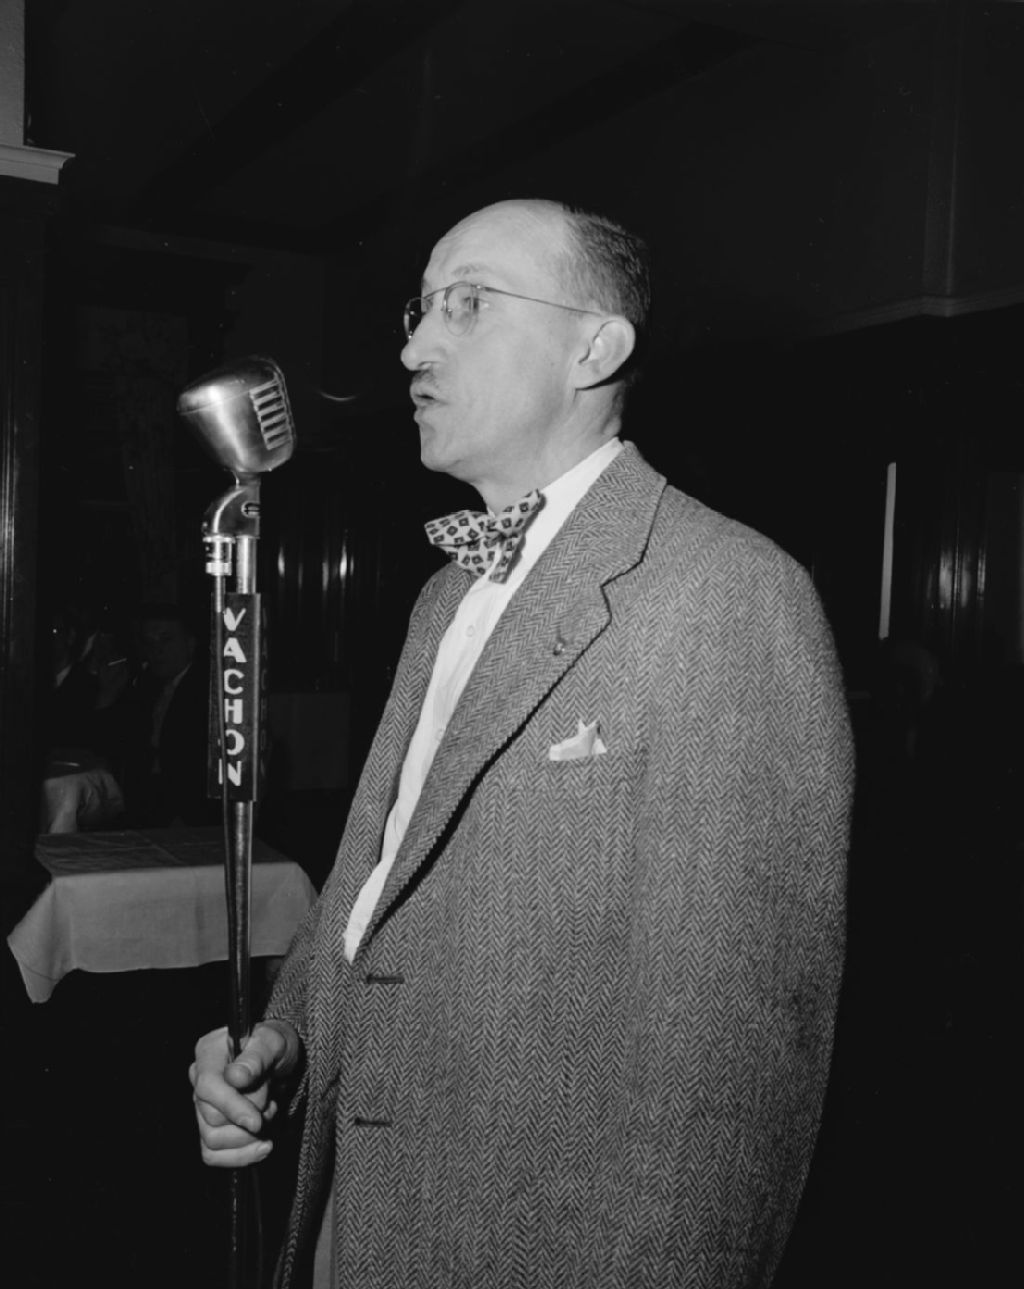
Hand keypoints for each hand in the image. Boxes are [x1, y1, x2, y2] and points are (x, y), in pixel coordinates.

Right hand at [190, 1020, 301, 1167]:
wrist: (277, 1060)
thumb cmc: (273, 1047)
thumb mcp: (273, 1042)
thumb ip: (256, 1057)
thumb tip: (236, 1077)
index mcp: (208, 1054)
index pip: (208, 1087)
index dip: (232, 1107)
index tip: (257, 1121)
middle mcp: (198, 1081)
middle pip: (212, 1118)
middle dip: (249, 1118)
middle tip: (271, 1104)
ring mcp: (201, 1107)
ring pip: (212, 1141)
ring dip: (248, 1137)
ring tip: (267, 1115)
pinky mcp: (209, 1128)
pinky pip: (213, 1155)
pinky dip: (241, 1155)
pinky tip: (262, 1146)